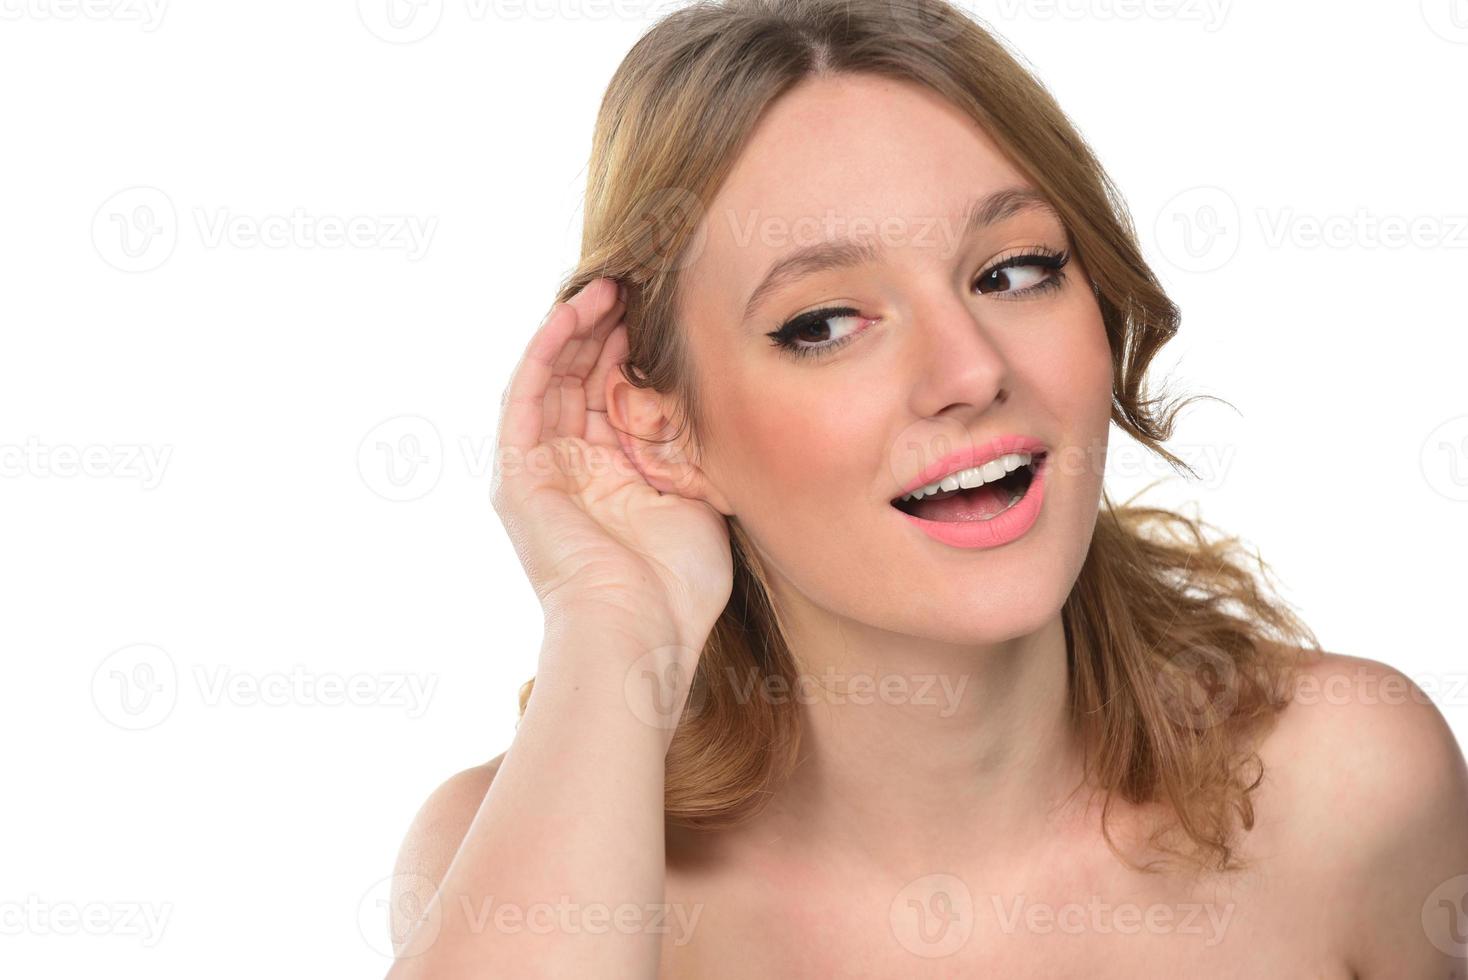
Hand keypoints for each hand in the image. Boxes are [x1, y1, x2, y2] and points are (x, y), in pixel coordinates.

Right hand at [490, 277, 733, 650]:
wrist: (637, 634)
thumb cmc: (676, 588)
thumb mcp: (697, 499)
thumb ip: (694, 450)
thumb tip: (715, 401)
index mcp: (611, 478)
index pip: (616, 395)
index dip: (637, 349)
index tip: (670, 308)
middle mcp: (569, 469)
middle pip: (582, 378)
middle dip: (610, 328)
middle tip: (642, 281)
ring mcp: (538, 469)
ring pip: (553, 376)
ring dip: (578, 326)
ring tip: (611, 284)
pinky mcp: (517, 472)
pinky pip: (526, 394)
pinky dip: (547, 349)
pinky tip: (574, 311)